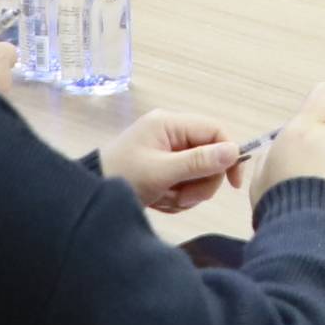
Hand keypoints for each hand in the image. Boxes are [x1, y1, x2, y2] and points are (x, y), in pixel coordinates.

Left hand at [103, 111, 247, 212]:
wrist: (91, 195)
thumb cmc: (121, 177)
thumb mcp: (162, 172)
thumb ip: (198, 162)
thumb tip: (233, 151)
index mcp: (169, 124)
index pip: (215, 131)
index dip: (229, 155)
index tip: (233, 183)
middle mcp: (170, 133)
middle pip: (210, 156)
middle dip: (201, 182)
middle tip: (183, 197)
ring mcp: (166, 152)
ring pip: (199, 174)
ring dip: (187, 193)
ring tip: (165, 199)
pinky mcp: (163, 169)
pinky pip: (185, 184)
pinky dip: (176, 197)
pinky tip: (159, 200)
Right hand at [247, 87, 324, 217]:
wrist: (304, 234)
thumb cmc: (277, 203)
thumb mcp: (261, 172)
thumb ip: (277, 152)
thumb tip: (285, 149)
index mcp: (301, 131)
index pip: (323, 94)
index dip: (322, 101)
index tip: (320, 111)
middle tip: (315, 166)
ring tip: (320, 198)